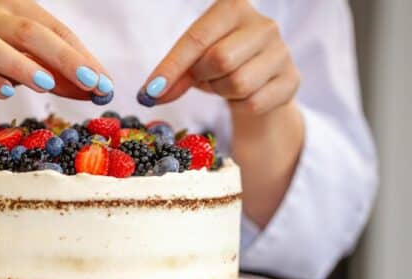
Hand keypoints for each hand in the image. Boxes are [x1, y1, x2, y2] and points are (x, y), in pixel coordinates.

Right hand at [0, 0, 112, 105]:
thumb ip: (57, 73)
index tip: (102, 81)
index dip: (80, 55)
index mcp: (14, 6)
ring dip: (21, 65)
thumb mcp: (25, 61)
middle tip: (89, 82)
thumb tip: (97, 90)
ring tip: (46, 84)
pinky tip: (5, 92)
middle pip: (28, 32)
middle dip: (62, 58)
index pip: (54, 28)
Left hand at [138, 0, 299, 115]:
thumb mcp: (194, 60)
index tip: (150, 92)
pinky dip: (240, 105)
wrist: (260, 81)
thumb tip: (150, 95)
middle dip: (203, 77)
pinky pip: (254, 102)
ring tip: (224, 83)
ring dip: (221, 91)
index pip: (197, 38)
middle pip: (220, 60)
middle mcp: (264, 25)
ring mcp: (282, 52)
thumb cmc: (220, 63)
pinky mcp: (292, 80)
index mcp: (234, 8)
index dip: (171, 67)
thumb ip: (174, 73)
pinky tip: (244, 95)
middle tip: (203, 78)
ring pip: (238, 83)